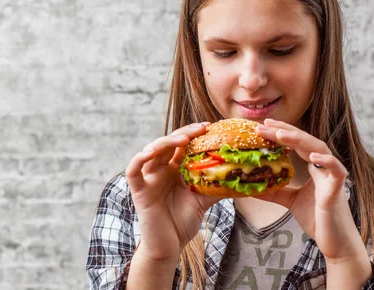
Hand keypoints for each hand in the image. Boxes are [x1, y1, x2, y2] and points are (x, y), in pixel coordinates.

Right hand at [125, 122, 219, 260]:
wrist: (168, 247)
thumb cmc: (182, 223)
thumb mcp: (203, 201)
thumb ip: (216, 187)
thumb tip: (240, 178)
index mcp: (173, 170)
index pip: (181, 145)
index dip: (192, 134)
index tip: (209, 127)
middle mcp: (159, 170)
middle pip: (168, 144)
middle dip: (184, 133)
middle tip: (201, 128)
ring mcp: (147, 179)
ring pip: (150, 152)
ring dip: (165, 142)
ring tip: (182, 138)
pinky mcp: (138, 190)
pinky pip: (133, 170)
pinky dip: (140, 158)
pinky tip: (151, 152)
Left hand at [255, 119, 368, 262]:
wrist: (335, 242)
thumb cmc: (317, 220)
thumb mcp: (289, 201)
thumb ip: (274, 192)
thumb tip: (250, 187)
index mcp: (314, 168)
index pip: (297, 144)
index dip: (282, 132)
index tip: (264, 124)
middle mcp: (323, 168)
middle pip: (305, 141)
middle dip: (285, 131)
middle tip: (265, 124)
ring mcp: (332, 177)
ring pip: (319, 149)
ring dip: (300, 140)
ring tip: (281, 134)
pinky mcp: (338, 190)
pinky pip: (337, 171)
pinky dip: (327, 161)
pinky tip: (313, 156)